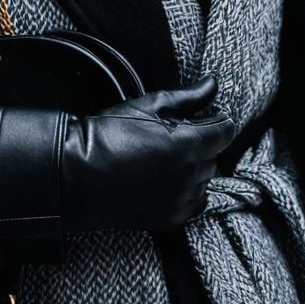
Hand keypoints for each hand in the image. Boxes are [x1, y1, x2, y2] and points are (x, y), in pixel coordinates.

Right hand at [61, 75, 236, 231]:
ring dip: (194, 166)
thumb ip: (188, 97)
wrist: (79, 172)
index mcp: (188, 143)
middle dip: (202, 142)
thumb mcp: (149, 104)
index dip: (218, 120)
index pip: (225, 131)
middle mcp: (189, 174)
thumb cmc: (109, 132)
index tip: (209, 116)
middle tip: (175, 134)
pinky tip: (166, 179)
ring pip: (204, 178)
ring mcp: (180, 199)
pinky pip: (195, 202)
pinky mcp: (170, 218)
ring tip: (165, 156)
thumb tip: (211, 84)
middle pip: (214, 155)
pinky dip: (188, 190)